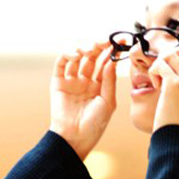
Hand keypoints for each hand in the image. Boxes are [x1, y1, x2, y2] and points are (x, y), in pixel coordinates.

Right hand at [49, 41, 116, 158]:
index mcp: (99, 86)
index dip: (112, 52)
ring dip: (84, 48)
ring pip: (78, 57)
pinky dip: (68, 54)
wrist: (75, 138)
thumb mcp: (108, 102)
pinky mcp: (58, 82)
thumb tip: (112, 60)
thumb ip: (109, 80)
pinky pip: (61, 63)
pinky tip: (77, 55)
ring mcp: (72, 81)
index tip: (120, 41)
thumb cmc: (94, 125)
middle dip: (99, 47)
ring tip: (90, 49)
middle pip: (92, 57)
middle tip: (105, 40)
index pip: (106, 64)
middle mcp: (86, 81)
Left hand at [149, 27, 178, 134]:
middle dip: (166, 57)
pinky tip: (156, 86)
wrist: (176, 137)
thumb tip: (173, 60)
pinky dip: (153, 73)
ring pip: (169, 55)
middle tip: (161, 73)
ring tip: (158, 82)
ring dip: (158, 65)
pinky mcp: (176, 84)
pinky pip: (160, 65)